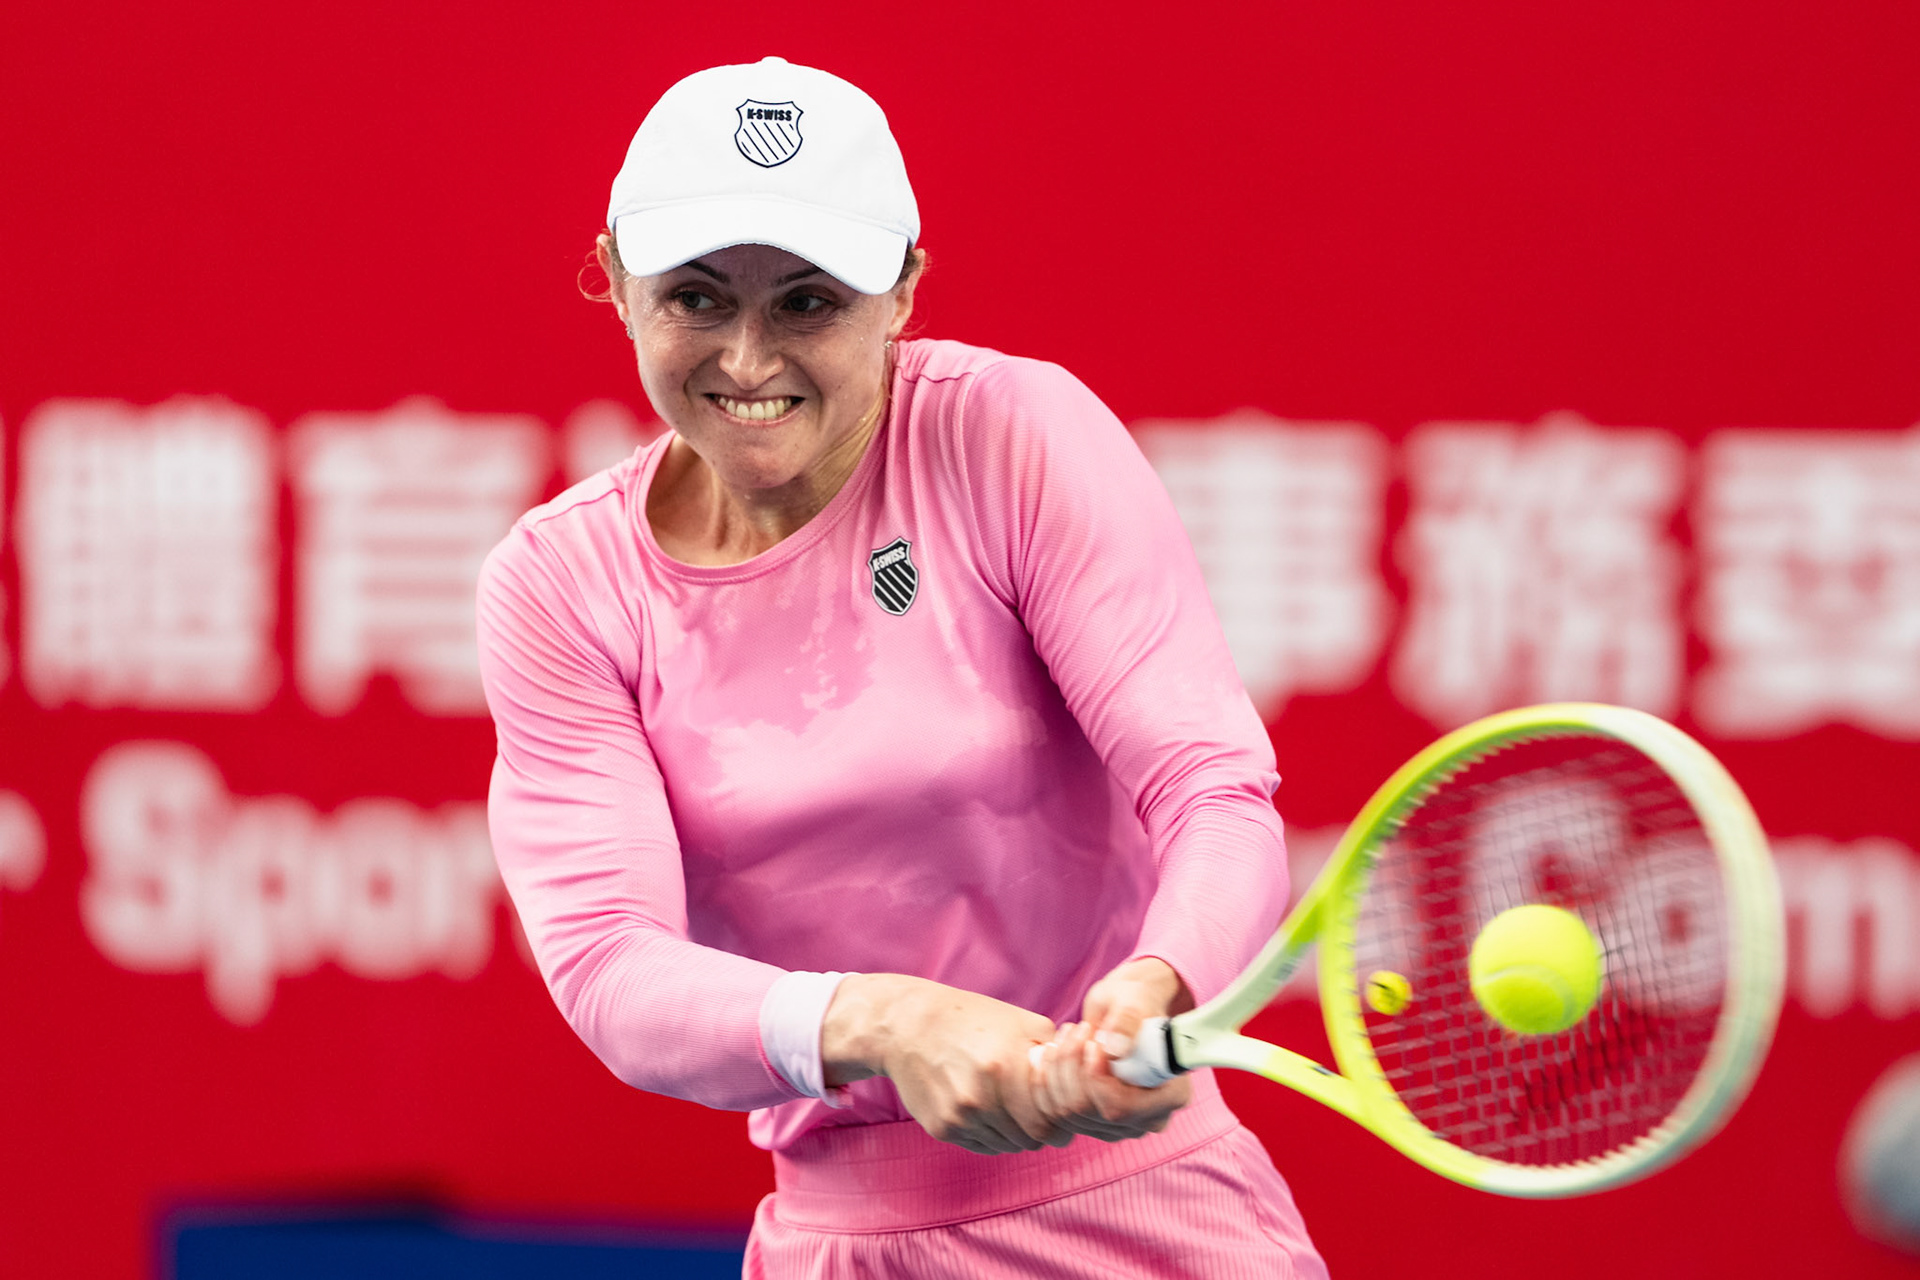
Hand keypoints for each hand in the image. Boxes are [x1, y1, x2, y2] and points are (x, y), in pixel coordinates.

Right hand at [821, 974, 1067, 1154]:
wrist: (906, 1026)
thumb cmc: (969, 1019)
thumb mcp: (1019, 1021)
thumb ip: (1055, 1051)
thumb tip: (1085, 1076)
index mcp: (1006, 1068)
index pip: (1051, 1121)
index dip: (1063, 1121)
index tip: (1064, 1113)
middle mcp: (981, 1097)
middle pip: (1031, 1139)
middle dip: (1044, 1131)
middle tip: (1045, 1116)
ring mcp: (959, 1116)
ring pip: (1007, 1146)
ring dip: (1018, 1134)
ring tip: (1015, 1110)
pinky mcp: (941, 1129)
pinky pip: (981, 1146)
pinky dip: (993, 1135)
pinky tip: (990, 1111)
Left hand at [1028, 957, 1194, 1141]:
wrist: (1123, 1011)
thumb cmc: (1135, 1003)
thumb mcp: (1135, 1001)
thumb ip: (1127, 1021)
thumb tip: (1114, 1049)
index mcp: (1172, 1094)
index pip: (1122, 1108)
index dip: (1096, 1078)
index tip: (1092, 1042)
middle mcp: (1148, 1120)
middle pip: (1089, 1112)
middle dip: (1071, 1067)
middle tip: (1076, 1028)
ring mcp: (1120, 1127)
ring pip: (1067, 1113)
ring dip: (1056, 1069)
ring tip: (1067, 1033)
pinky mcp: (1093, 1124)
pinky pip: (1054, 1114)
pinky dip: (1045, 1081)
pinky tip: (1051, 1052)